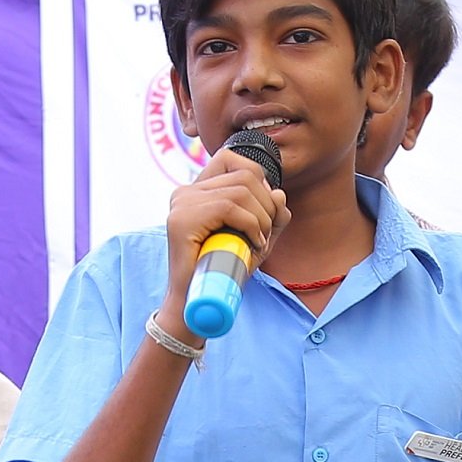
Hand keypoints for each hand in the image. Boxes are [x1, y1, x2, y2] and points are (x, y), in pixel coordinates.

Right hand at [162, 143, 286, 302]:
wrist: (197, 303)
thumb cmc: (225, 272)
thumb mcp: (257, 240)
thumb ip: (272, 217)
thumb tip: (279, 194)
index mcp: (198, 191)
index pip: (231, 159)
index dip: (257, 177)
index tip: (263, 209)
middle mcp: (186, 192)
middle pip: (244, 174)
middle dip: (267, 205)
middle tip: (265, 235)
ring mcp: (182, 203)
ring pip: (241, 190)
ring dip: (262, 218)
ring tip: (259, 243)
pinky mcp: (182, 219)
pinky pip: (229, 207)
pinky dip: (251, 225)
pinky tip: (253, 245)